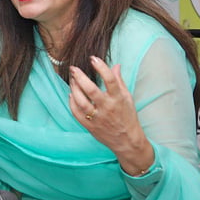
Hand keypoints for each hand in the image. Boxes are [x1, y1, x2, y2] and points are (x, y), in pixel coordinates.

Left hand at [68, 56, 153, 175]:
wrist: (127, 141)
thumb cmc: (128, 117)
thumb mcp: (127, 98)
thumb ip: (119, 81)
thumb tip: (116, 65)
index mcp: (118, 99)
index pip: (110, 80)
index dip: (101, 67)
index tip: (93, 58)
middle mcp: (107, 107)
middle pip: (91, 90)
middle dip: (80, 77)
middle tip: (73, 68)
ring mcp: (97, 117)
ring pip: (81, 101)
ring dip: (74, 88)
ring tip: (72, 80)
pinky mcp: (89, 126)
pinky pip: (76, 113)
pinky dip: (72, 102)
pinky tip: (71, 94)